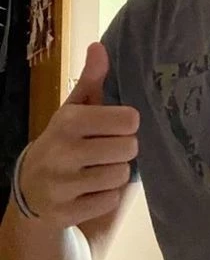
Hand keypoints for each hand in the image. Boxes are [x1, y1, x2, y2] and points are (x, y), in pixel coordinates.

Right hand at [20, 43, 138, 227]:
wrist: (30, 187)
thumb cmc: (64, 139)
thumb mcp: (74, 107)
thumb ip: (91, 78)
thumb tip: (98, 45)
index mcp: (70, 121)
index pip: (128, 119)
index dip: (127, 123)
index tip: (115, 126)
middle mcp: (64, 152)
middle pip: (129, 148)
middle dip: (123, 148)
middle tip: (109, 148)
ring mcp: (63, 186)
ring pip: (121, 175)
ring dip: (116, 172)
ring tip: (100, 167)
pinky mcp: (66, 213)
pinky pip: (111, 201)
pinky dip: (107, 196)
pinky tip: (91, 189)